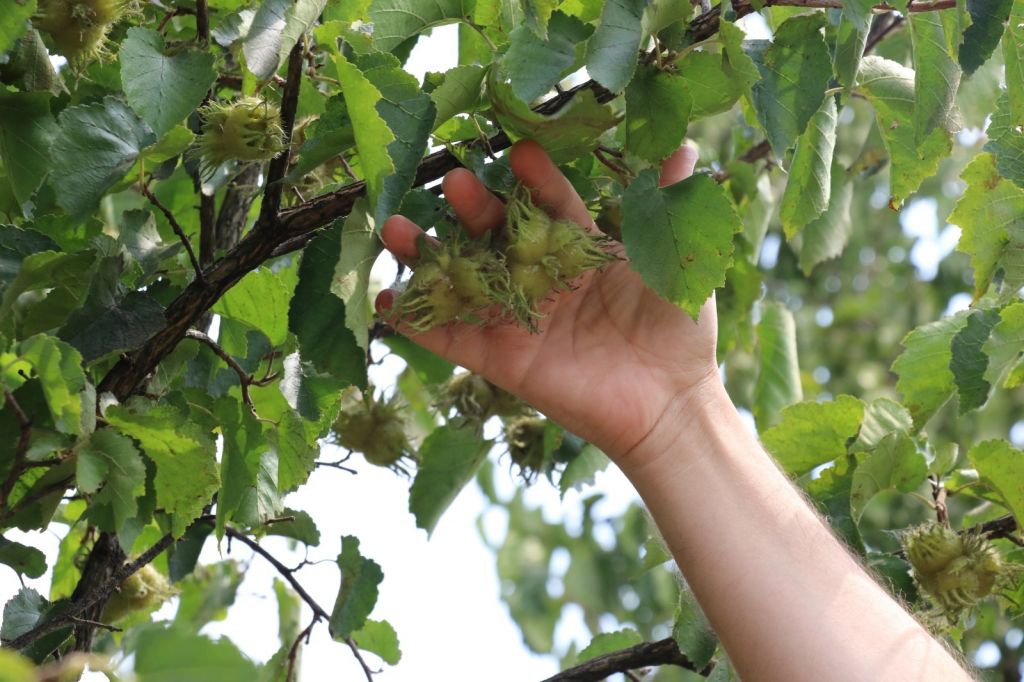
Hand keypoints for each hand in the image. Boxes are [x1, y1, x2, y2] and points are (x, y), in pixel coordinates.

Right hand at [376, 141, 719, 468]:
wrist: (670, 406)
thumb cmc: (679, 332)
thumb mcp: (673, 262)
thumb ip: (668, 207)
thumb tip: (686, 147)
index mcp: (582, 254)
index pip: (551, 206)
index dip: (537, 180)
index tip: (521, 151)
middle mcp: (544, 281)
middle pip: (497, 235)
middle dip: (474, 207)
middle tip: (457, 179)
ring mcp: (519, 320)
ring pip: (464, 280)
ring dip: (426, 255)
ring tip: (395, 226)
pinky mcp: (503, 360)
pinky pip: (451, 338)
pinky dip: (417, 322)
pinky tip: (383, 298)